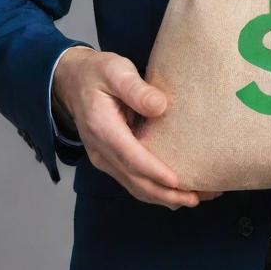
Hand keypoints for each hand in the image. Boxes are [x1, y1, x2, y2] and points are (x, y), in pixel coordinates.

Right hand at [54, 46, 223, 209]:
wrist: (73, 82)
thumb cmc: (98, 72)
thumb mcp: (115, 70)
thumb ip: (136, 88)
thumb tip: (160, 106)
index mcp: (103, 128)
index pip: (130, 157)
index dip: (154, 171)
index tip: (177, 182)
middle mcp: (101, 151)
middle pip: (135, 181)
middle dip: (165, 194)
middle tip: (197, 198)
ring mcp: (105, 159)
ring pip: (135, 187)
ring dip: (163, 197)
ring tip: (194, 198)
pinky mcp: (112, 160)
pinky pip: (134, 181)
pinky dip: (155, 189)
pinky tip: (176, 192)